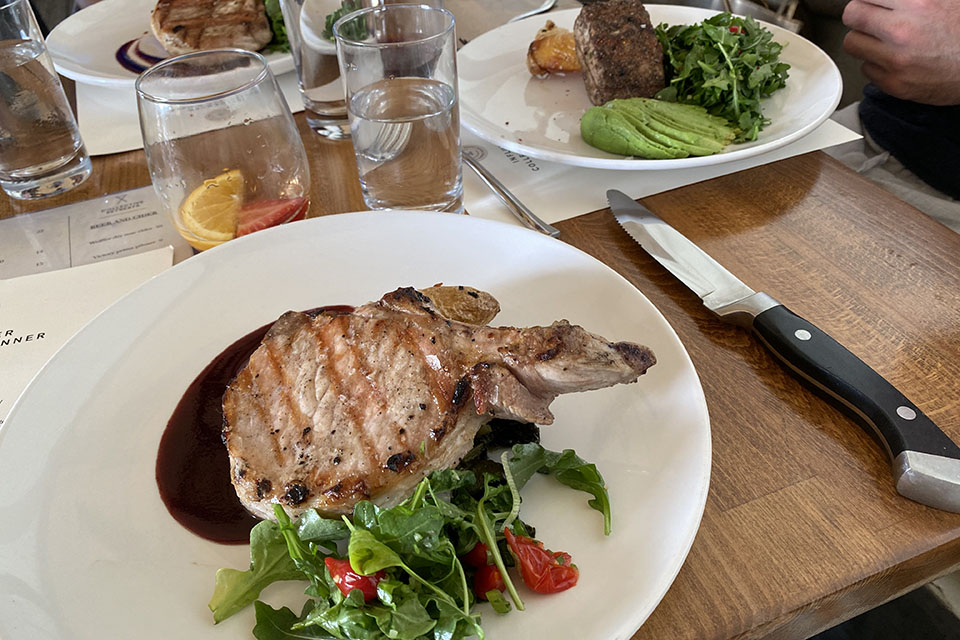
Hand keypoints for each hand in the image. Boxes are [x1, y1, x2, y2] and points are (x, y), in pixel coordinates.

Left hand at [842, 0, 959, 104]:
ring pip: (853, 43)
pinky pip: (866, 69)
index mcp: (918, 3)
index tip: (876, 3)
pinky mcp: (895, 84)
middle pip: (852, 15)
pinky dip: (875, 64)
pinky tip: (894, 60)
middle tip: (871, 19)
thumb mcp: (947, 0)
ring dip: (864, 39)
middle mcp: (902, 30)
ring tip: (882, 40)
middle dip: (860, 15)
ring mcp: (896, 60)